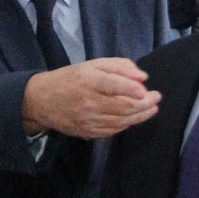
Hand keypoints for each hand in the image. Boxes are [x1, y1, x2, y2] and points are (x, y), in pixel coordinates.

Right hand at [21, 57, 160, 139]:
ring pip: (121, 121)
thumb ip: (118, 66)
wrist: (41, 101)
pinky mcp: (88, 132)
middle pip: (122, 106)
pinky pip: (113, 130)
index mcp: (88, 81)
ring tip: (152, 108)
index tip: (147, 91)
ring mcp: (88, 120)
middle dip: (144, 104)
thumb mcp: (91, 65)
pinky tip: (134, 117)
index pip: (113, 85)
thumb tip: (142, 77)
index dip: (131, 89)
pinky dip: (127, 124)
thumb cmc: (70, 78)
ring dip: (140, 115)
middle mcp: (88, 102)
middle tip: (157, 98)